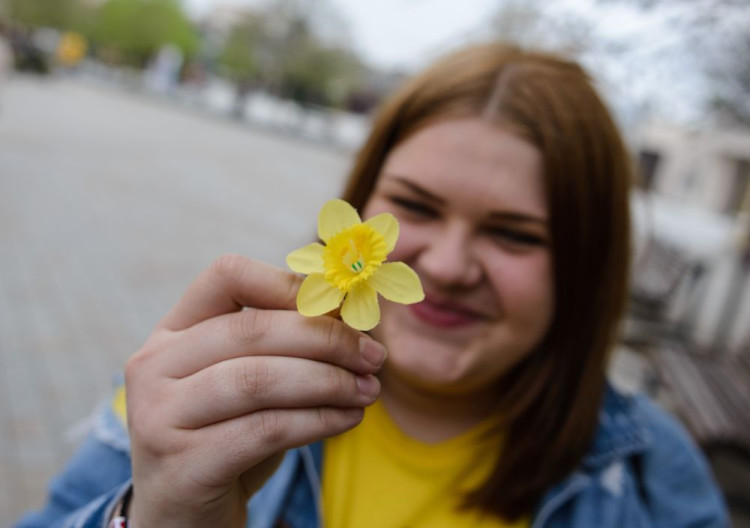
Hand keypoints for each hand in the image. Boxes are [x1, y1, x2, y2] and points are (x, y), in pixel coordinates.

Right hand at [124, 255, 384, 527]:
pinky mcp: (182, 463)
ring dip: (329, 382)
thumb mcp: (252, 381)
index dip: (289, 283)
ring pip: (259, 379)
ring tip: (368, 391)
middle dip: (327, 340)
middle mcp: (154, 365)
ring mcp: (159, 414)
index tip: (340, 306)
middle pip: (252, 330)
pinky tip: (348, 419)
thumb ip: (287, 342)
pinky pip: (265, 429)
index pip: (228, 276)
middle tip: (374, 357)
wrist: (183, 515)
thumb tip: (351, 306)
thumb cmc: (227, 436)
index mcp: (172, 332)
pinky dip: (318, 421)